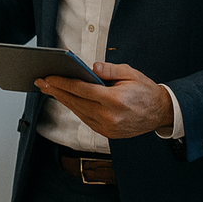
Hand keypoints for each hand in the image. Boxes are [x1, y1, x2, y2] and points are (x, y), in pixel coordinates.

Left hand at [35, 61, 173, 138]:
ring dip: (63, 100)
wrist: (161, 113)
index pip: (81, 90)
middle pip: (75, 102)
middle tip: (42, 82)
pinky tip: (67, 100)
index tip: (49, 78)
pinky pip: (86, 119)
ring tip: (51, 90)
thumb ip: (108, 70)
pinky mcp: (107, 133)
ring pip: (78, 112)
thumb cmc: (145, 91)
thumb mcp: (130, 73)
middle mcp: (109, 116)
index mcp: (114, 100)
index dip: (62, 83)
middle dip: (56, 91)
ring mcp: (108, 127)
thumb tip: (90, 68)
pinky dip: (75, 109)